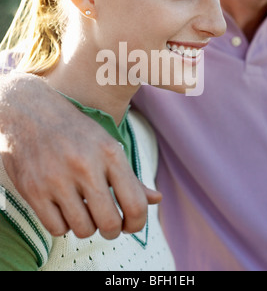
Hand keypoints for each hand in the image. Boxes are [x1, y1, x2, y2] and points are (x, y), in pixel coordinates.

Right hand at [0, 73, 161, 238]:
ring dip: (87, 226)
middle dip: (112, 230)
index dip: (137, 223)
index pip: (135, 204)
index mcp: (110, 152)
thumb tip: (157, 199)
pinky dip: (63, 225)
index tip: (130, 225)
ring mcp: (57, 178)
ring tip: (83, 210)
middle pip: (110, 223)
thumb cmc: (76, 132)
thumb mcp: (107, 146)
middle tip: (108, 223)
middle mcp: (85, 165)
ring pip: (83, 229)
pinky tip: (64, 209)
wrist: (30, 114)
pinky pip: (57, 228)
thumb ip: (131, 177)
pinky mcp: (34, 190)